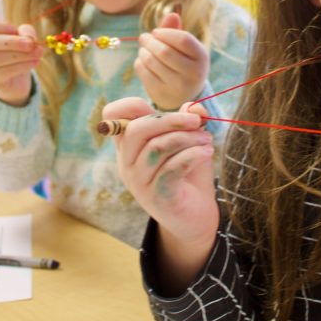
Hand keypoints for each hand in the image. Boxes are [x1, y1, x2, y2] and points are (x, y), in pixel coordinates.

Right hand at [0, 16, 42, 106]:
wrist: (15, 79)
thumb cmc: (16, 52)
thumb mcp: (22, 38)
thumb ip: (26, 32)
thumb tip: (29, 37)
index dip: (1, 25)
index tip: (16, 30)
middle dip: (13, 43)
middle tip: (31, 44)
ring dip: (21, 56)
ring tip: (38, 54)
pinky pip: (4, 72)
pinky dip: (22, 66)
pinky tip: (34, 63)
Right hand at [104, 96, 217, 292]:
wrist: (195, 217)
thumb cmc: (189, 174)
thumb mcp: (189, 141)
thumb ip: (190, 121)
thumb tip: (195, 106)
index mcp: (129, 146)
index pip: (112, 117)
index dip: (130, 104)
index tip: (162, 106)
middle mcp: (127, 164)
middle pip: (137, 130)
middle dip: (171, 119)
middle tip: (197, 121)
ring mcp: (139, 183)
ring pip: (157, 148)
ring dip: (188, 138)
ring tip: (207, 140)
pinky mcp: (157, 197)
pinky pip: (171, 169)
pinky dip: (192, 156)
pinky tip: (207, 153)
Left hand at [135, 11, 208, 110]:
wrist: (184, 96)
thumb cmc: (183, 64)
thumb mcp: (185, 49)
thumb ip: (176, 30)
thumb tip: (172, 14)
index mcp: (201, 57)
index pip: (183, 39)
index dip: (166, 32)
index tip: (155, 32)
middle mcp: (193, 73)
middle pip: (165, 51)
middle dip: (150, 41)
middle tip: (143, 37)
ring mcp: (178, 86)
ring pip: (152, 62)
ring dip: (143, 51)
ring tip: (143, 49)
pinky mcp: (162, 94)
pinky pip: (144, 73)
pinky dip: (139, 63)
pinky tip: (143, 61)